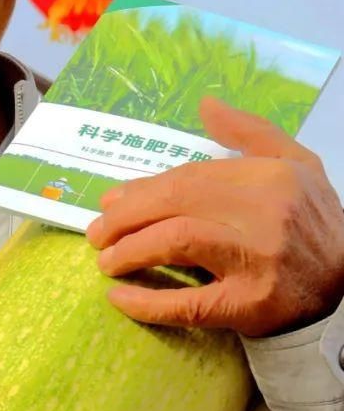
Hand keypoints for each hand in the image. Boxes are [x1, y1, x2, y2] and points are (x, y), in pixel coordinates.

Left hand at [86, 97, 343, 336]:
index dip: (143, 189)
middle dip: (126, 217)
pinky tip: (118, 298)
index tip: (111, 200)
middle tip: (97, 232)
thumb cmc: (313, 225)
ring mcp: (257, 261)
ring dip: (130, 251)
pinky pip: (189, 303)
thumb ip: (251, 134)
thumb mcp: (297, 166)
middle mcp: (265, 214)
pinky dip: (147, 303)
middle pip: (177, 203)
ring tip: (106, 260)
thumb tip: (206, 104)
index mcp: (270, 177)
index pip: (189, 177)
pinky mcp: (249, 305)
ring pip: (178, 242)